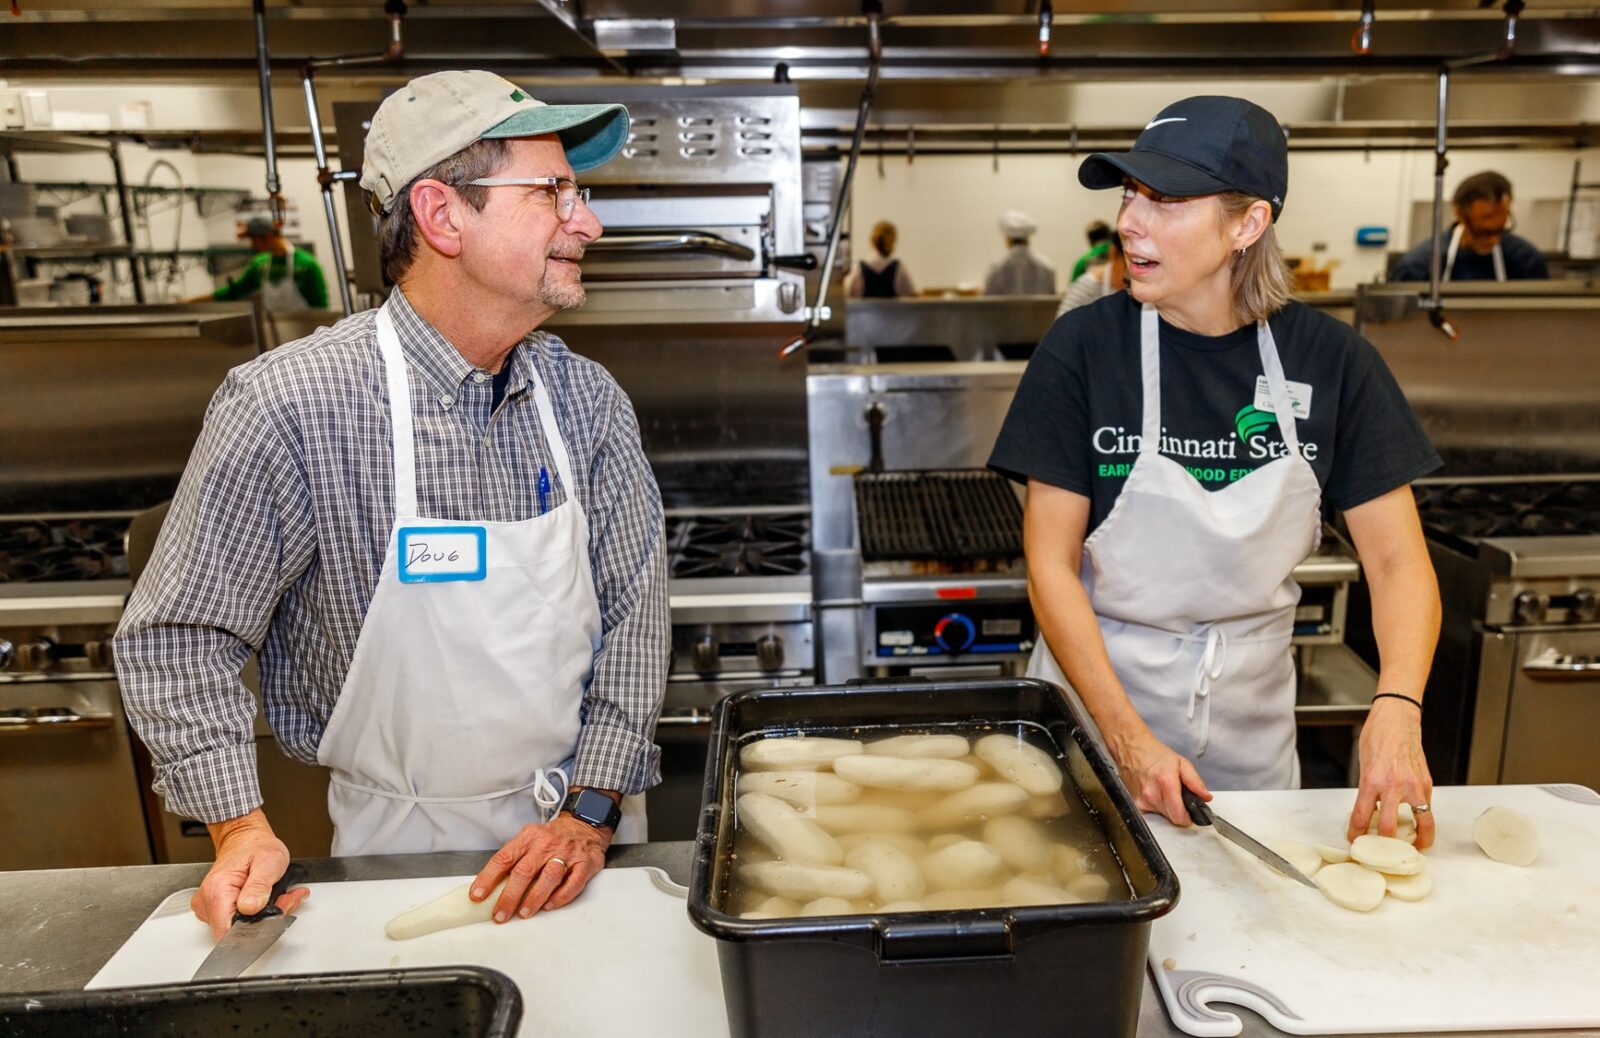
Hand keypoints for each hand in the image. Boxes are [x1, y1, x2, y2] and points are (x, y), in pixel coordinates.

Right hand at [193, 809, 309, 941]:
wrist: (245, 839)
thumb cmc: (257, 847)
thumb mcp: (269, 861)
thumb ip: (260, 886)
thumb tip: (251, 908)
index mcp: (217, 891)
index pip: (228, 933)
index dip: (254, 930)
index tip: (274, 911)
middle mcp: (207, 901)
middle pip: (237, 931)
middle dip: (266, 919)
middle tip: (283, 898)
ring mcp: (209, 907)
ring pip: (239, 928)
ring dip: (264, 915)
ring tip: (274, 894)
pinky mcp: (215, 909)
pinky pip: (236, 922)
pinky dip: (256, 914)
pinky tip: (265, 898)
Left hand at [471, 811, 611, 922]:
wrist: (584, 824)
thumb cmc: (552, 837)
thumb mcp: (530, 839)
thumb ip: (514, 859)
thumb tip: (491, 887)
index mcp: (528, 837)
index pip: (504, 858)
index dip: (488, 878)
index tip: (478, 895)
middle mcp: (546, 844)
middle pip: (524, 871)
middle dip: (509, 896)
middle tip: (500, 914)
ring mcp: (567, 853)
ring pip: (549, 878)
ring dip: (534, 898)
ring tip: (523, 913)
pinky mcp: (585, 863)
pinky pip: (573, 883)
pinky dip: (560, 897)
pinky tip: (549, 905)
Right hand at [1106, 726, 1210, 826]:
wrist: (1131, 748)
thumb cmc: (1154, 754)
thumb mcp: (1181, 763)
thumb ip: (1195, 782)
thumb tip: (1205, 797)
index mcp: (1166, 784)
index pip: (1179, 817)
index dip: (1188, 817)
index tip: (1190, 811)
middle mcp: (1151, 795)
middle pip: (1172, 818)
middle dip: (1178, 809)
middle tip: (1177, 795)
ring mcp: (1140, 801)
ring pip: (1162, 816)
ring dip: (1167, 807)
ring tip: (1164, 791)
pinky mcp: (1134, 804)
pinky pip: (1151, 813)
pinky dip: (1156, 806)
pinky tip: (1154, 792)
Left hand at [1348, 698, 1434, 849]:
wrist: (1398, 719)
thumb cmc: (1377, 737)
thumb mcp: (1364, 765)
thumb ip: (1368, 789)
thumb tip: (1370, 811)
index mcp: (1372, 781)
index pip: (1360, 815)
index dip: (1356, 833)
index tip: (1354, 840)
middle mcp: (1393, 786)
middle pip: (1388, 827)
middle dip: (1383, 843)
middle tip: (1381, 850)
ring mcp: (1413, 785)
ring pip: (1421, 823)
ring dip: (1419, 839)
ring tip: (1415, 848)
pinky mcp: (1426, 783)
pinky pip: (1427, 807)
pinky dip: (1424, 818)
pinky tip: (1419, 823)